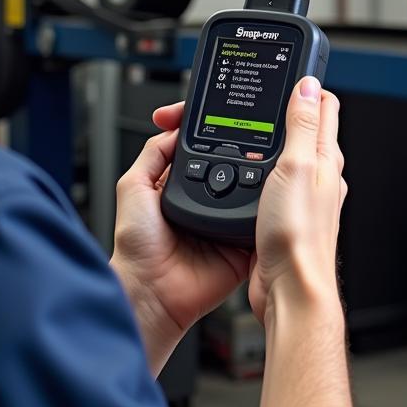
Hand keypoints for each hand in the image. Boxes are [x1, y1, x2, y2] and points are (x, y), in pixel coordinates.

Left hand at [110, 102, 250, 374]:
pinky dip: (269, 212)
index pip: (206, 150)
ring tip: (268, 163)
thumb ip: (153, 153)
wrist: (151, 292)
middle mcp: (208, 201)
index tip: (226, 114)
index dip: (216, 133)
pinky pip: (262, 223)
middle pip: (234, 166)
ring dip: (261, 179)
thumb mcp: (133, 187)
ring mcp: (226, 221)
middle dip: (246, 152)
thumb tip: (175, 125)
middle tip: (256, 139)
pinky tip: (273, 198)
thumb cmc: (136, 248)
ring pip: (252, 191)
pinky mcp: (242, 244)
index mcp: (184, 185)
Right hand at [249, 76, 347, 323]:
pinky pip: (275, 180)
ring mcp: (304, 195)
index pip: (324, 106)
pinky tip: (248, 170)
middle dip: (288, 107)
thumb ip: (303, 125)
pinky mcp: (286, 214)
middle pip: (307, 127)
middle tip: (270, 92)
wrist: (290, 291)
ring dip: (273, 138)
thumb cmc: (298, 236)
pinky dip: (261, 168)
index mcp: (327, 158)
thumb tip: (309, 85)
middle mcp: (320, 175)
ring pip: (290, 154)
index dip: (307, 84)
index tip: (292, 70)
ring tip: (257, 123)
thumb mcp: (297, 166)